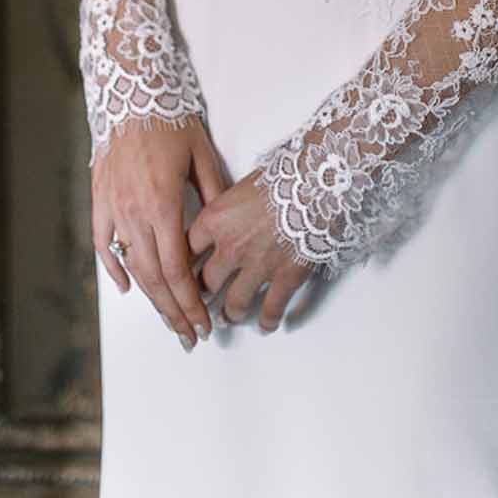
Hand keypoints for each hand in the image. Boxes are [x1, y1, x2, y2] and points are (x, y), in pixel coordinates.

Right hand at [92, 116, 228, 346]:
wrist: (129, 93)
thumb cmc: (169, 120)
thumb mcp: (201, 153)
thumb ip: (213, 193)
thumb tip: (225, 227)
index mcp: (163, 205)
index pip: (178, 270)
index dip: (191, 302)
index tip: (204, 323)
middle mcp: (135, 214)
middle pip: (155, 279)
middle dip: (174, 311)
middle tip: (190, 335)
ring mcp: (113, 210)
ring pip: (131, 267)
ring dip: (150, 299)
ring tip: (167, 320)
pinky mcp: (99, 201)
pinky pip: (104, 245)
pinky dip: (115, 270)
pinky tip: (128, 288)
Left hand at [187, 169, 319, 333]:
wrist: (318, 179)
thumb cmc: (286, 172)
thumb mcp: (244, 184)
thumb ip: (230, 206)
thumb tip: (231, 215)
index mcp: (216, 219)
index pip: (186, 249)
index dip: (181, 263)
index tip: (180, 271)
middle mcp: (231, 247)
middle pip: (205, 282)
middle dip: (204, 294)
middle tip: (203, 299)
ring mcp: (258, 265)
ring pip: (234, 303)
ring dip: (231, 313)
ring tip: (229, 317)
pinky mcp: (285, 277)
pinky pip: (272, 308)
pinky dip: (268, 320)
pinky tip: (266, 324)